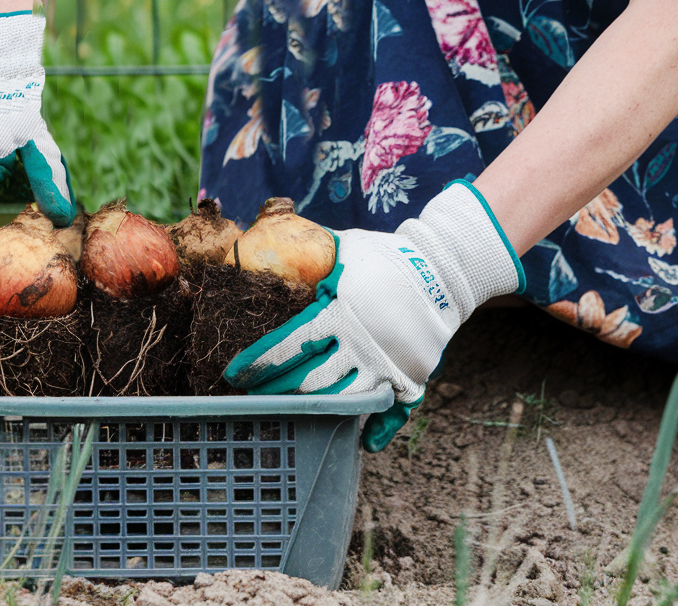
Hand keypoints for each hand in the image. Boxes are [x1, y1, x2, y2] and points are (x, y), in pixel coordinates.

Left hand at [224, 180, 523, 450]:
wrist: (443, 270)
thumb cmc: (388, 257)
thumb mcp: (348, 247)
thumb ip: (314, 247)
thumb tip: (274, 235)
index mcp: (339, 313)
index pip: (289, 344)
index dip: (259, 362)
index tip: (234, 374)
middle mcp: (360, 344)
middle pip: (309, 380)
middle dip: (278, 391)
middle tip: (253, 398)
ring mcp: (386, 365)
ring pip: (342, 400)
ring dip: (313, 410)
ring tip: (289, 414)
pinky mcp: (411, 377)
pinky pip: (392, 412)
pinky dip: (378, 429)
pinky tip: (362, 442)